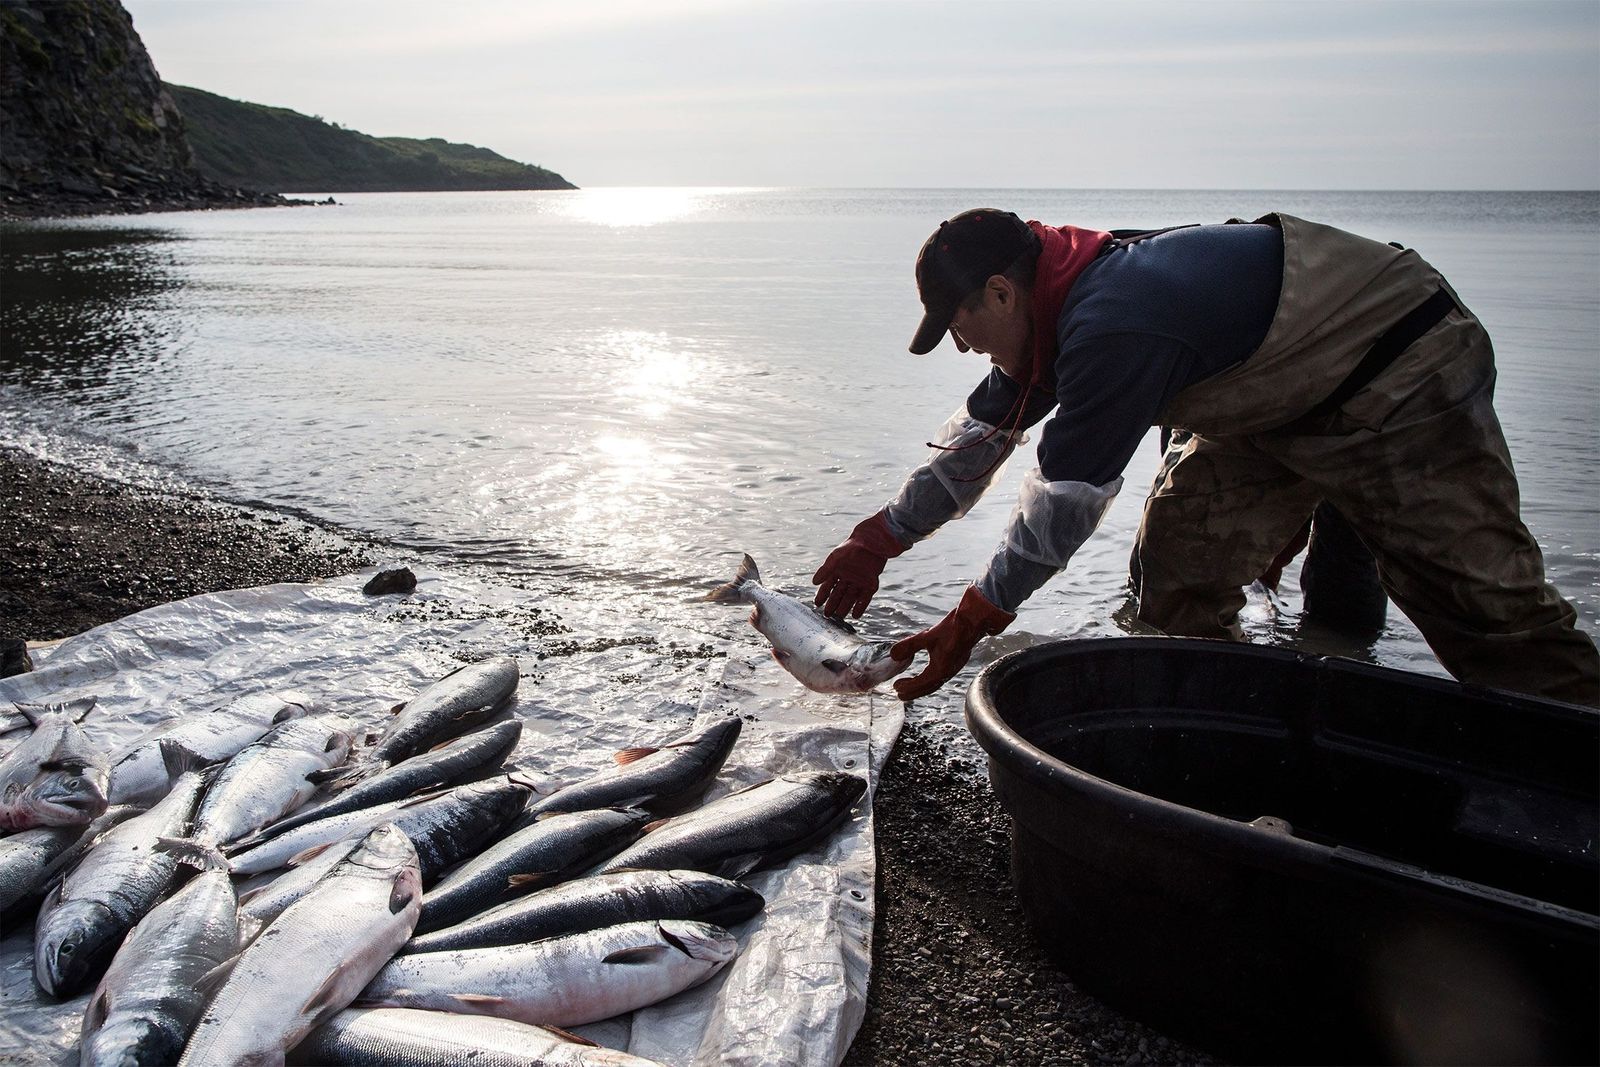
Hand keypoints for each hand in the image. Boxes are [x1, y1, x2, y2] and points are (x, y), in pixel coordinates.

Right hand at [812, 512, 906, 618]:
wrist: (873, 543)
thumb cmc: (852, 547)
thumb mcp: (836, 558)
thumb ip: (825, 570)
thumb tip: (814, 582)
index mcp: (838, 571)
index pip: (828, 586)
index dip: (822, 595)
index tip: (817, 604)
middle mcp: (848, 578)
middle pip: (838, 595)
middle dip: (832, 605)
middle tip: (827, 615)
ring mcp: (860, 582)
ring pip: (850, 598)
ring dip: (844, 607)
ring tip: (839, 617)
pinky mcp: (871, 584)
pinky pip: (864, 598)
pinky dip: (860, 607)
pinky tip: (855, 615)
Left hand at [891, 586, 1014, 700]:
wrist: (973, 621)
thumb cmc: (952, 628)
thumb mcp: (926, 636)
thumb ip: (909, 646)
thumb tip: (893, 655)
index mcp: (941, 669)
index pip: (921, 683)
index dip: (908, 686)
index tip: (896, 687)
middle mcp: (948, 672)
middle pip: (929, 687)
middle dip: (913, 692)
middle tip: (900, 694)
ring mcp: (954, 667)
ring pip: (936, 682)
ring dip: (922, 686)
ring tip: (909, 686)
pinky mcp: (957, 662)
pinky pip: (941, 676)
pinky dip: (930, 679)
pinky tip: (925, 673)